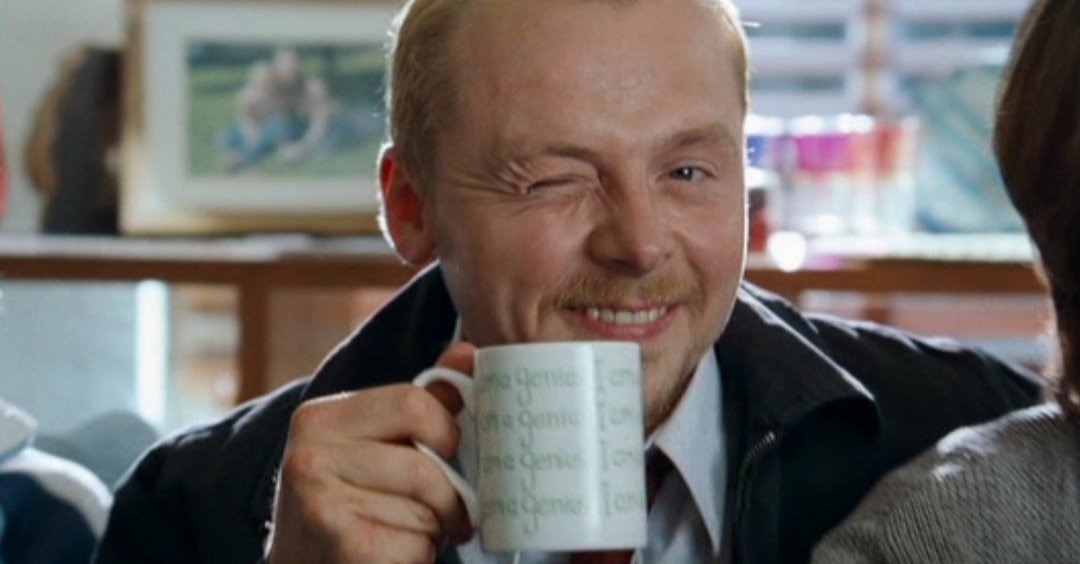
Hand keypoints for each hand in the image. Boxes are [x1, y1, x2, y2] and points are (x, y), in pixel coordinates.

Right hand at [266, 343, 476, 562]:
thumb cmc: (347, 501)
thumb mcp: (372, 443)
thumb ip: (419, 402)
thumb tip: (467, 353)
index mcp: (319, 420)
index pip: (412, 402)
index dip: (446, 431)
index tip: (449, 452)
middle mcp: (311, 458)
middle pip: (424, 465)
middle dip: (448, 496)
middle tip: (447, 511)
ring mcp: (321, 506)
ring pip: (426, 511)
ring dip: (435, 530)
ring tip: (413, 531)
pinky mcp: (344, 548)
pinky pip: (416, 548)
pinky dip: (421, 557)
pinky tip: (396, 555)